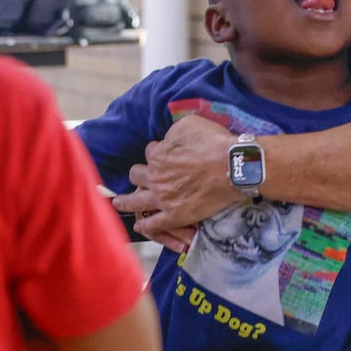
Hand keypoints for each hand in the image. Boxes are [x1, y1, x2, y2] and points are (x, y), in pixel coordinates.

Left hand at [112, 116, 238, 244]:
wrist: (231, 167)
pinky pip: (154, 224)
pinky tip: (139, 226)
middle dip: (138, 174)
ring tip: (118, 203)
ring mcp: (163, 198)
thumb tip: (169, 139)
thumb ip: (173, 132)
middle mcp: (155, 177)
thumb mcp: (189, 125)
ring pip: (136, 201)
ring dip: (125, 201)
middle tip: (140, 176)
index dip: (157, 152)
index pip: (150, 152)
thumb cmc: (213, 142)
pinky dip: (145, 225)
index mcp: (158, 155)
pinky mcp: (175, 216)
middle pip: (137, 175)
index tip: (163, 153)